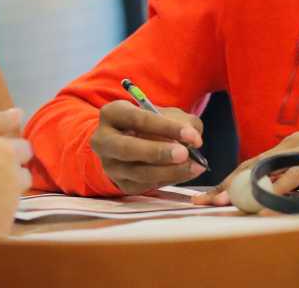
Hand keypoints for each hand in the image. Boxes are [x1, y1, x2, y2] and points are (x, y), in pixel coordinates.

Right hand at [0, 107, 31, 235]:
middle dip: (9, 176)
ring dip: (0, 199)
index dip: (9, 152)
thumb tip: (19, 113)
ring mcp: (7, 209)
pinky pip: (1, 224)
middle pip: (23, 177)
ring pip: (13, 201)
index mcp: (6, 153)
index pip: (25, 150)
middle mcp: (13, 180)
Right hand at [91, 99, 206, 194]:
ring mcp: (109, 164)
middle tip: (185, 154)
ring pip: (137, 172)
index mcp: (112, 114)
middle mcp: (103, 140)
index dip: (165, 127)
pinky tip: (185, 173)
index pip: (137, 119)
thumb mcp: (164, 113)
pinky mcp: (120, 183)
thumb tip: (194, 139)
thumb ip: (182, 121)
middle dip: (159, 153)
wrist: (131, 140)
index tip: (191, 135)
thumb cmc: (151, 123)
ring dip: (169, 171)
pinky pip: (144, 185)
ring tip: (194, 167)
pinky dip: (168, 180)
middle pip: (128, 149)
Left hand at [193, 131, 298, 205]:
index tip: (210, 193)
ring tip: (225, 204)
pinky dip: (273, 195)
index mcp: (288, 144)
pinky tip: (262, 208)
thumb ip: (288, 177)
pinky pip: (289, 181)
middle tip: (207, 200)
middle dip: (226, 183)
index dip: (229, 178)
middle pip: (251, 165)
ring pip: (264, 171)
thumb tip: (266, 194)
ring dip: (242, 190)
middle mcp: (291, 144)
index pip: (252, 162)